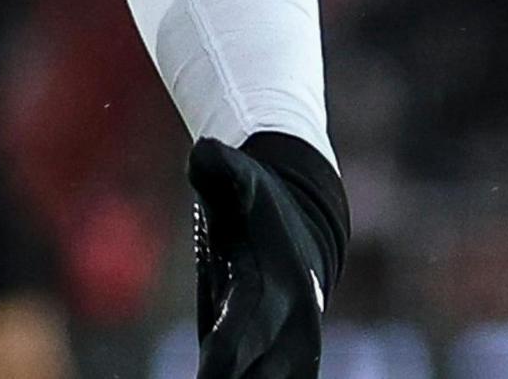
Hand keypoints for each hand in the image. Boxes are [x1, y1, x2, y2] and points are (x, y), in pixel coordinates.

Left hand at [190, 134, 346, 378]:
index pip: (245, 331)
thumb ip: (219, 168)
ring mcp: (293, 343)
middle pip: (264, 375)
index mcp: (278, 286)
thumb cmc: (255, 200)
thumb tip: (205, 151)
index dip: (226, 358)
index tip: (207, 376)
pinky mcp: (286, 355)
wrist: (302, 216)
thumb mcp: (236, 179)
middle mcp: (292, 322)